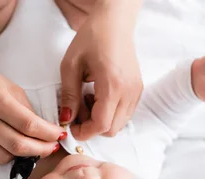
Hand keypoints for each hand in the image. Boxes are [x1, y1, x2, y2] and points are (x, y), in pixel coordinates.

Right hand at [0, 59, 62, 164]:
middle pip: (18, 145)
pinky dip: (5, 157)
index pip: (29, 125)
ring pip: (5, 156)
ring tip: (32, 147)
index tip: (60, 135)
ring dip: (23, 156)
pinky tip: (12, 149)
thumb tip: (46, 130)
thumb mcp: (12, 88)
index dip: (48, 133)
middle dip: (41, 150)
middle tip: (52, 148)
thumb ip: (28, 110)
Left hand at [59, 1, 142, 139]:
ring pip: (119, 124)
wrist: (114, 22)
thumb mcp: (71, 65)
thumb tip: (66, 118)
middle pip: (112, 129)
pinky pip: (124, 114)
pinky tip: (98, 97)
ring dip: (101, 120)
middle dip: (92, 127)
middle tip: (77, 111)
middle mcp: (129, 91)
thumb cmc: (92, 38)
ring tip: (87, 101)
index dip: (84, 131)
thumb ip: (69, 95)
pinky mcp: (137, 90)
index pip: (101, 124)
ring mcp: (136, 92)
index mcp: (113, 85)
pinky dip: (110, 113)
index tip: (71, 126)